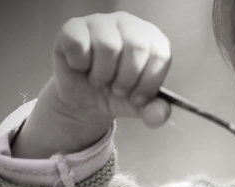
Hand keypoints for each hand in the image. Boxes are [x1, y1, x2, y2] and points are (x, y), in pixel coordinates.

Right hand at [51, 11, 170, 128]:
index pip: (160, 55)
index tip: (136, 98)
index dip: (148, 84)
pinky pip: (79, 43)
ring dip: (102, 74)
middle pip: (136, 47)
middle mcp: (129, 24)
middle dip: (126, 80)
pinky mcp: (74, 27)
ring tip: (99, 80)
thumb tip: (160, 114)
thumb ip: (155, 111)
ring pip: (108, 45)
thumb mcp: (139, 107)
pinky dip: (80, 64)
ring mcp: (101, 22)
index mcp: (152, 40)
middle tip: (116, 90)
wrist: (84, 99)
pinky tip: (82, 67)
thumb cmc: (116, 94)